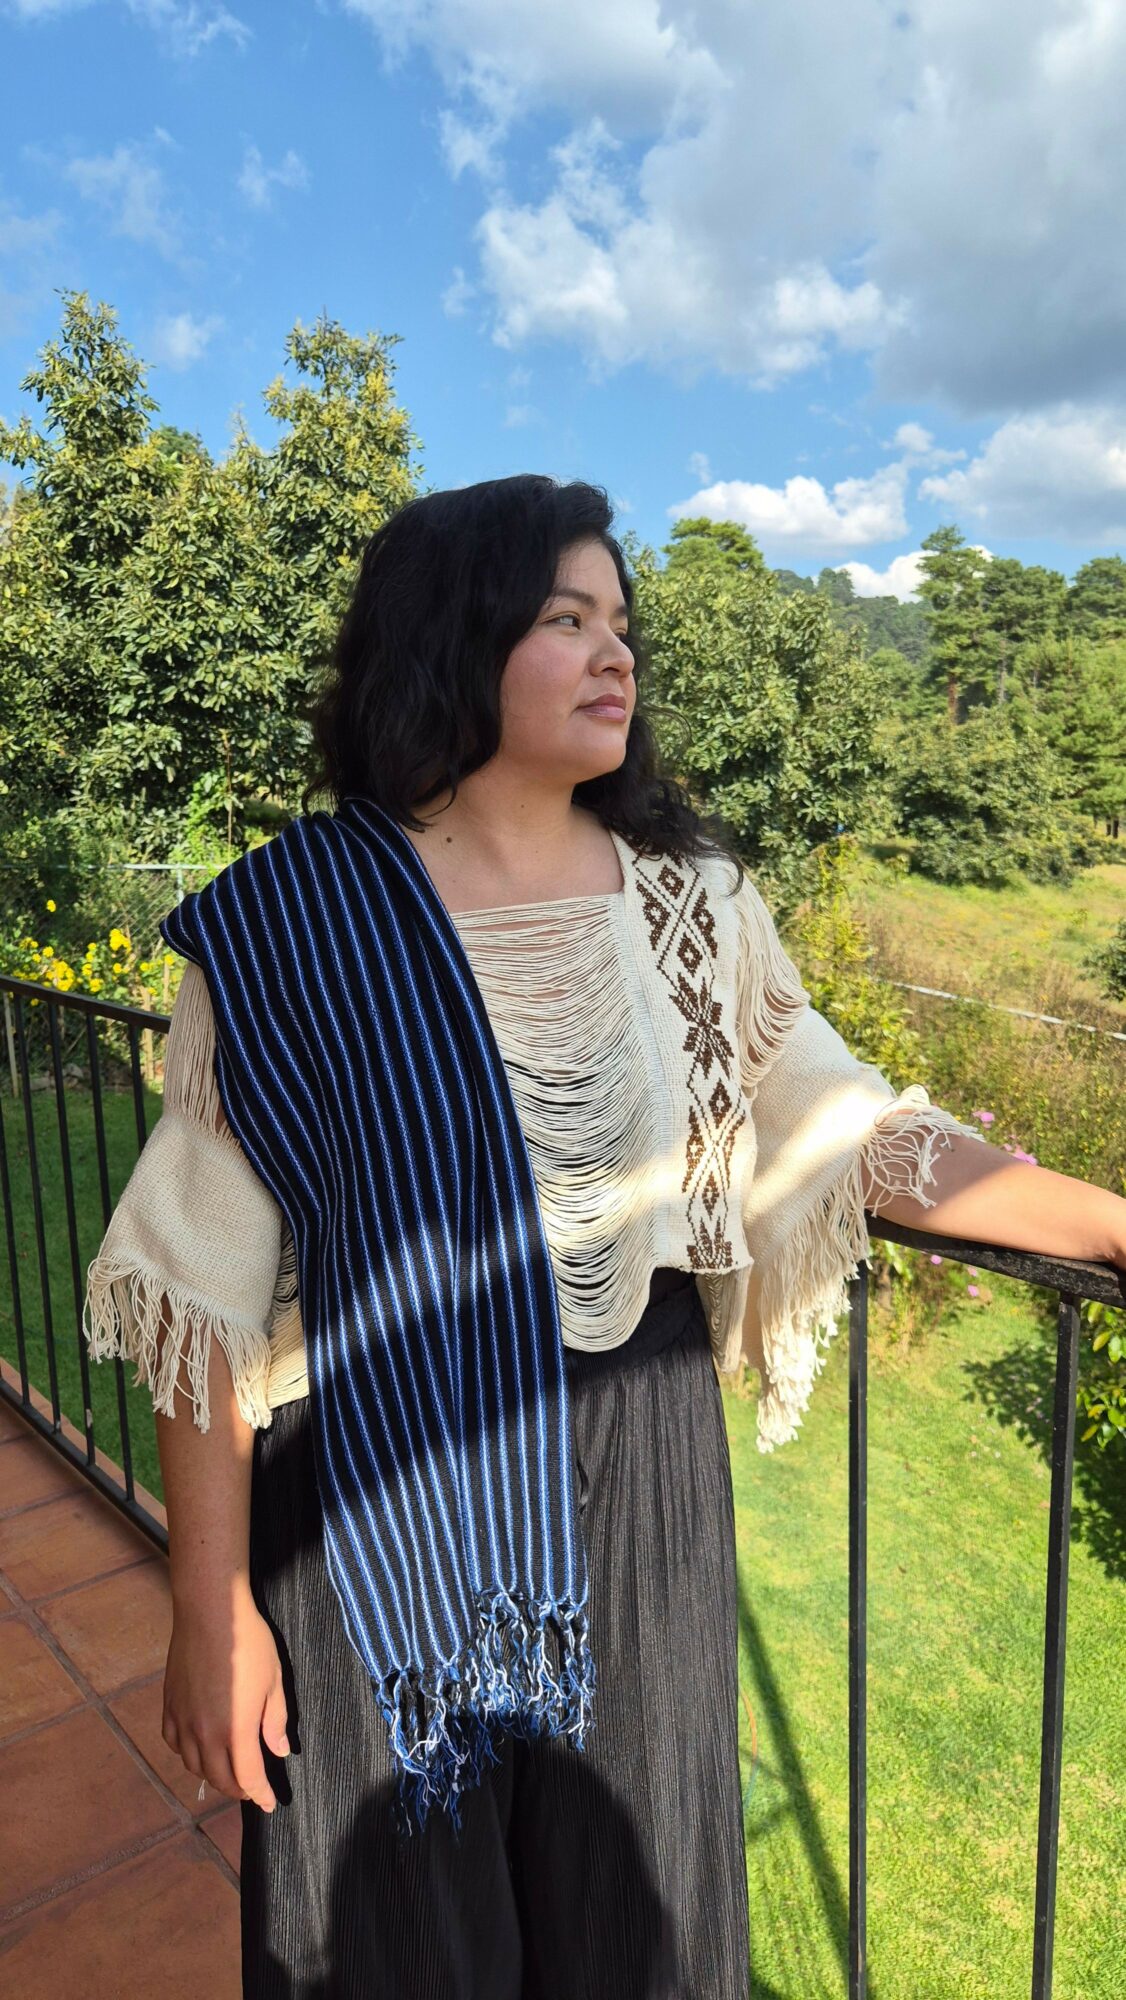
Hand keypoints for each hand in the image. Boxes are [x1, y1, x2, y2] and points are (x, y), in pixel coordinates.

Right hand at [162, 1579, 289, 1812]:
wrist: (211, 1612)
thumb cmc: (249, 1642)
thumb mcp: (274, 1681)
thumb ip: (275, 1721)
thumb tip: (280, 1752)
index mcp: (236, 1731)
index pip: (248, 1778)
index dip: (261, 1795)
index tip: (270, 1804)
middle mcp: (204, 1734)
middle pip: (219, 1779)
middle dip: (237, 1790)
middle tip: (251, 1789)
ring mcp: (183, 1721)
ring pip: (194, 1765)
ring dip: (212, 1774)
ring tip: (228, 1770)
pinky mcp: (169, 1706)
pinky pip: (174, 1743)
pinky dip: (188, 1753)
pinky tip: (198, 1747)